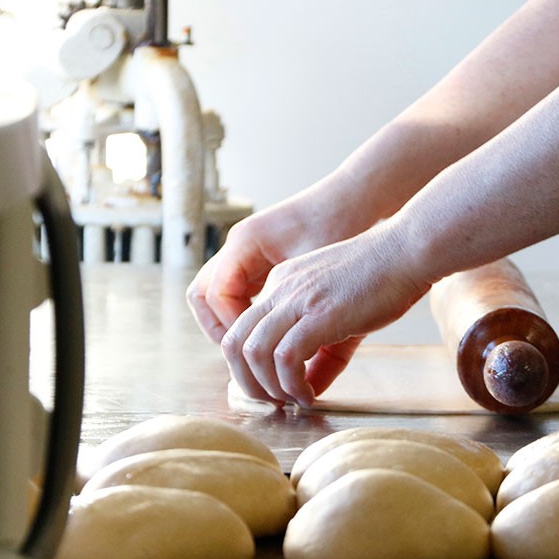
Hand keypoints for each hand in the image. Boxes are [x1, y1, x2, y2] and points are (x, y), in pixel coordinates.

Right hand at [186, 196, 346, 342]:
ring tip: (261, 350)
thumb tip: (292, 360)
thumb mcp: (320, 271)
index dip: (234, 326)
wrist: (355, 198)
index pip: (216, 295)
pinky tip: (275, 333)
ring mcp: (246, 252)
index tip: (262, 349)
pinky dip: (246, 314)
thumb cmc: (341, 225)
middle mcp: (238, 245)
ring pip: (216, 296)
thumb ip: (297, 306)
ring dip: (232, 324)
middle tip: (252, 356)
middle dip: (223, 330)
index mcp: (245, 242)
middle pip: (203, 296)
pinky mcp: (260, 260)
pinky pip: (238, 292)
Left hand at [219, 224, 429, 407]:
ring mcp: (298, 299)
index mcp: (282, 283)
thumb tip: (308, 388)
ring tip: (293, 400)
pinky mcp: (319, 314)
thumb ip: (320, 350)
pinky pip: (285, 358)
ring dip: (267, 387)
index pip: (244, 329)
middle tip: (275, 401)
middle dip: (247, 381)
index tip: (276, 386)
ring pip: (252, 352)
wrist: (409, 249)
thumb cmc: (386, 278)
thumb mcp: (341, 311)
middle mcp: (281, 288)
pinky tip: (309, 394)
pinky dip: (292, 384)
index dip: (251, 366)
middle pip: (234, 342)